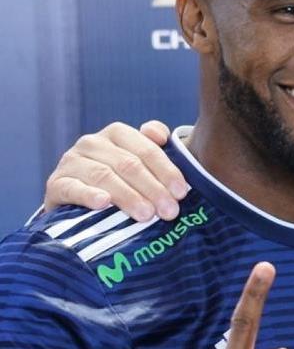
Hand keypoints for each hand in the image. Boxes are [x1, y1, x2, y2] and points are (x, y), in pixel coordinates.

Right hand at [44, 120, 187, 220]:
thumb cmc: (118, 180)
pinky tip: (104, 203)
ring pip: (104, 176)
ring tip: (146, 215)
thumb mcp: (137, 162)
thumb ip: (153, 148)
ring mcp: (71, 162)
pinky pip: (73, 188)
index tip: (181, 193)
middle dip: (153, 188)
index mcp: (117, 133)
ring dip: (128, 196)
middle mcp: (92, 142)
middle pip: (129, 164)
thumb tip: (161, 136)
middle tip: (169, 211)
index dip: (166, 171)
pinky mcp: (56, 183)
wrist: (75, 202)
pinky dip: (89, 195)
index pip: (146, 150)